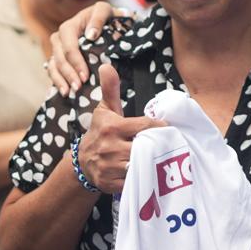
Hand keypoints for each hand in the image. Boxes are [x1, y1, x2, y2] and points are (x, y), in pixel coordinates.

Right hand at [46, 1, 128, 93]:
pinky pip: (53, 70)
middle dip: (69, 72)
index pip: (69, 44)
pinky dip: (58, 81)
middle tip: (80, 86)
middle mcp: (61, 35)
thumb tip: (90, 35)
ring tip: (71, 92)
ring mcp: (58, 47)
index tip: (85, 76)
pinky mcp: (58, 57)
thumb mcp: (106, 12)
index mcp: (72, 25)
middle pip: (60, 56)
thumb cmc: (108, 18)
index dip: (76, 61)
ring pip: (54, 64)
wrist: (107, 22)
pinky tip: (65, 92)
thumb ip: (100, 19)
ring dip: (62, 79)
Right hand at [76, 63, 163, 192]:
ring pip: (141, 165)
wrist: (82, 162)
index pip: (144, 126)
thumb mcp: (105, 110)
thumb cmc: (99, 131)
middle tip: (168, 145)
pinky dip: (144, 178)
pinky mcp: (111, 184)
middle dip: (157, 146)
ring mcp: (110, 168)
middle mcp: (110, 148)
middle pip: (145, 147)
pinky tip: (149, 173)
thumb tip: (106, 65)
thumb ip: (110, 89)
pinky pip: (135, 182)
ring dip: (152, 163)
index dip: (159, 127)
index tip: (168, 128)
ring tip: (161, 160)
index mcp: (112, 128)